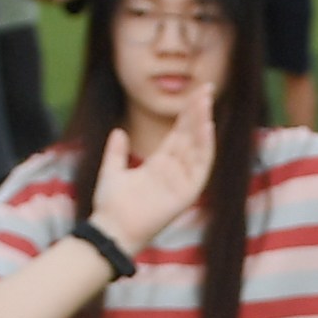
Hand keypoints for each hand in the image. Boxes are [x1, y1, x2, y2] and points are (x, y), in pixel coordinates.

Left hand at [86, 99, 216, 250]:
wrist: (111, 229)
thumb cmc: (110, 206)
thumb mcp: (112, 171)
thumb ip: (116, 152)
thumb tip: (119, 131)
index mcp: (160, 166)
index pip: (179, 134)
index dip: (187, 114)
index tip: (195, 93)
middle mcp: (175, 172)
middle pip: (191, 136)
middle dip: (199, 113)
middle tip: (206, 88)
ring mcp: (182, 182)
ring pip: (197, 147)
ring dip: (203, 123)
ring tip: (205, 101)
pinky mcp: (188, 194)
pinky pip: (201, 166)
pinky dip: (205, 147)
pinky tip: (207, 127)